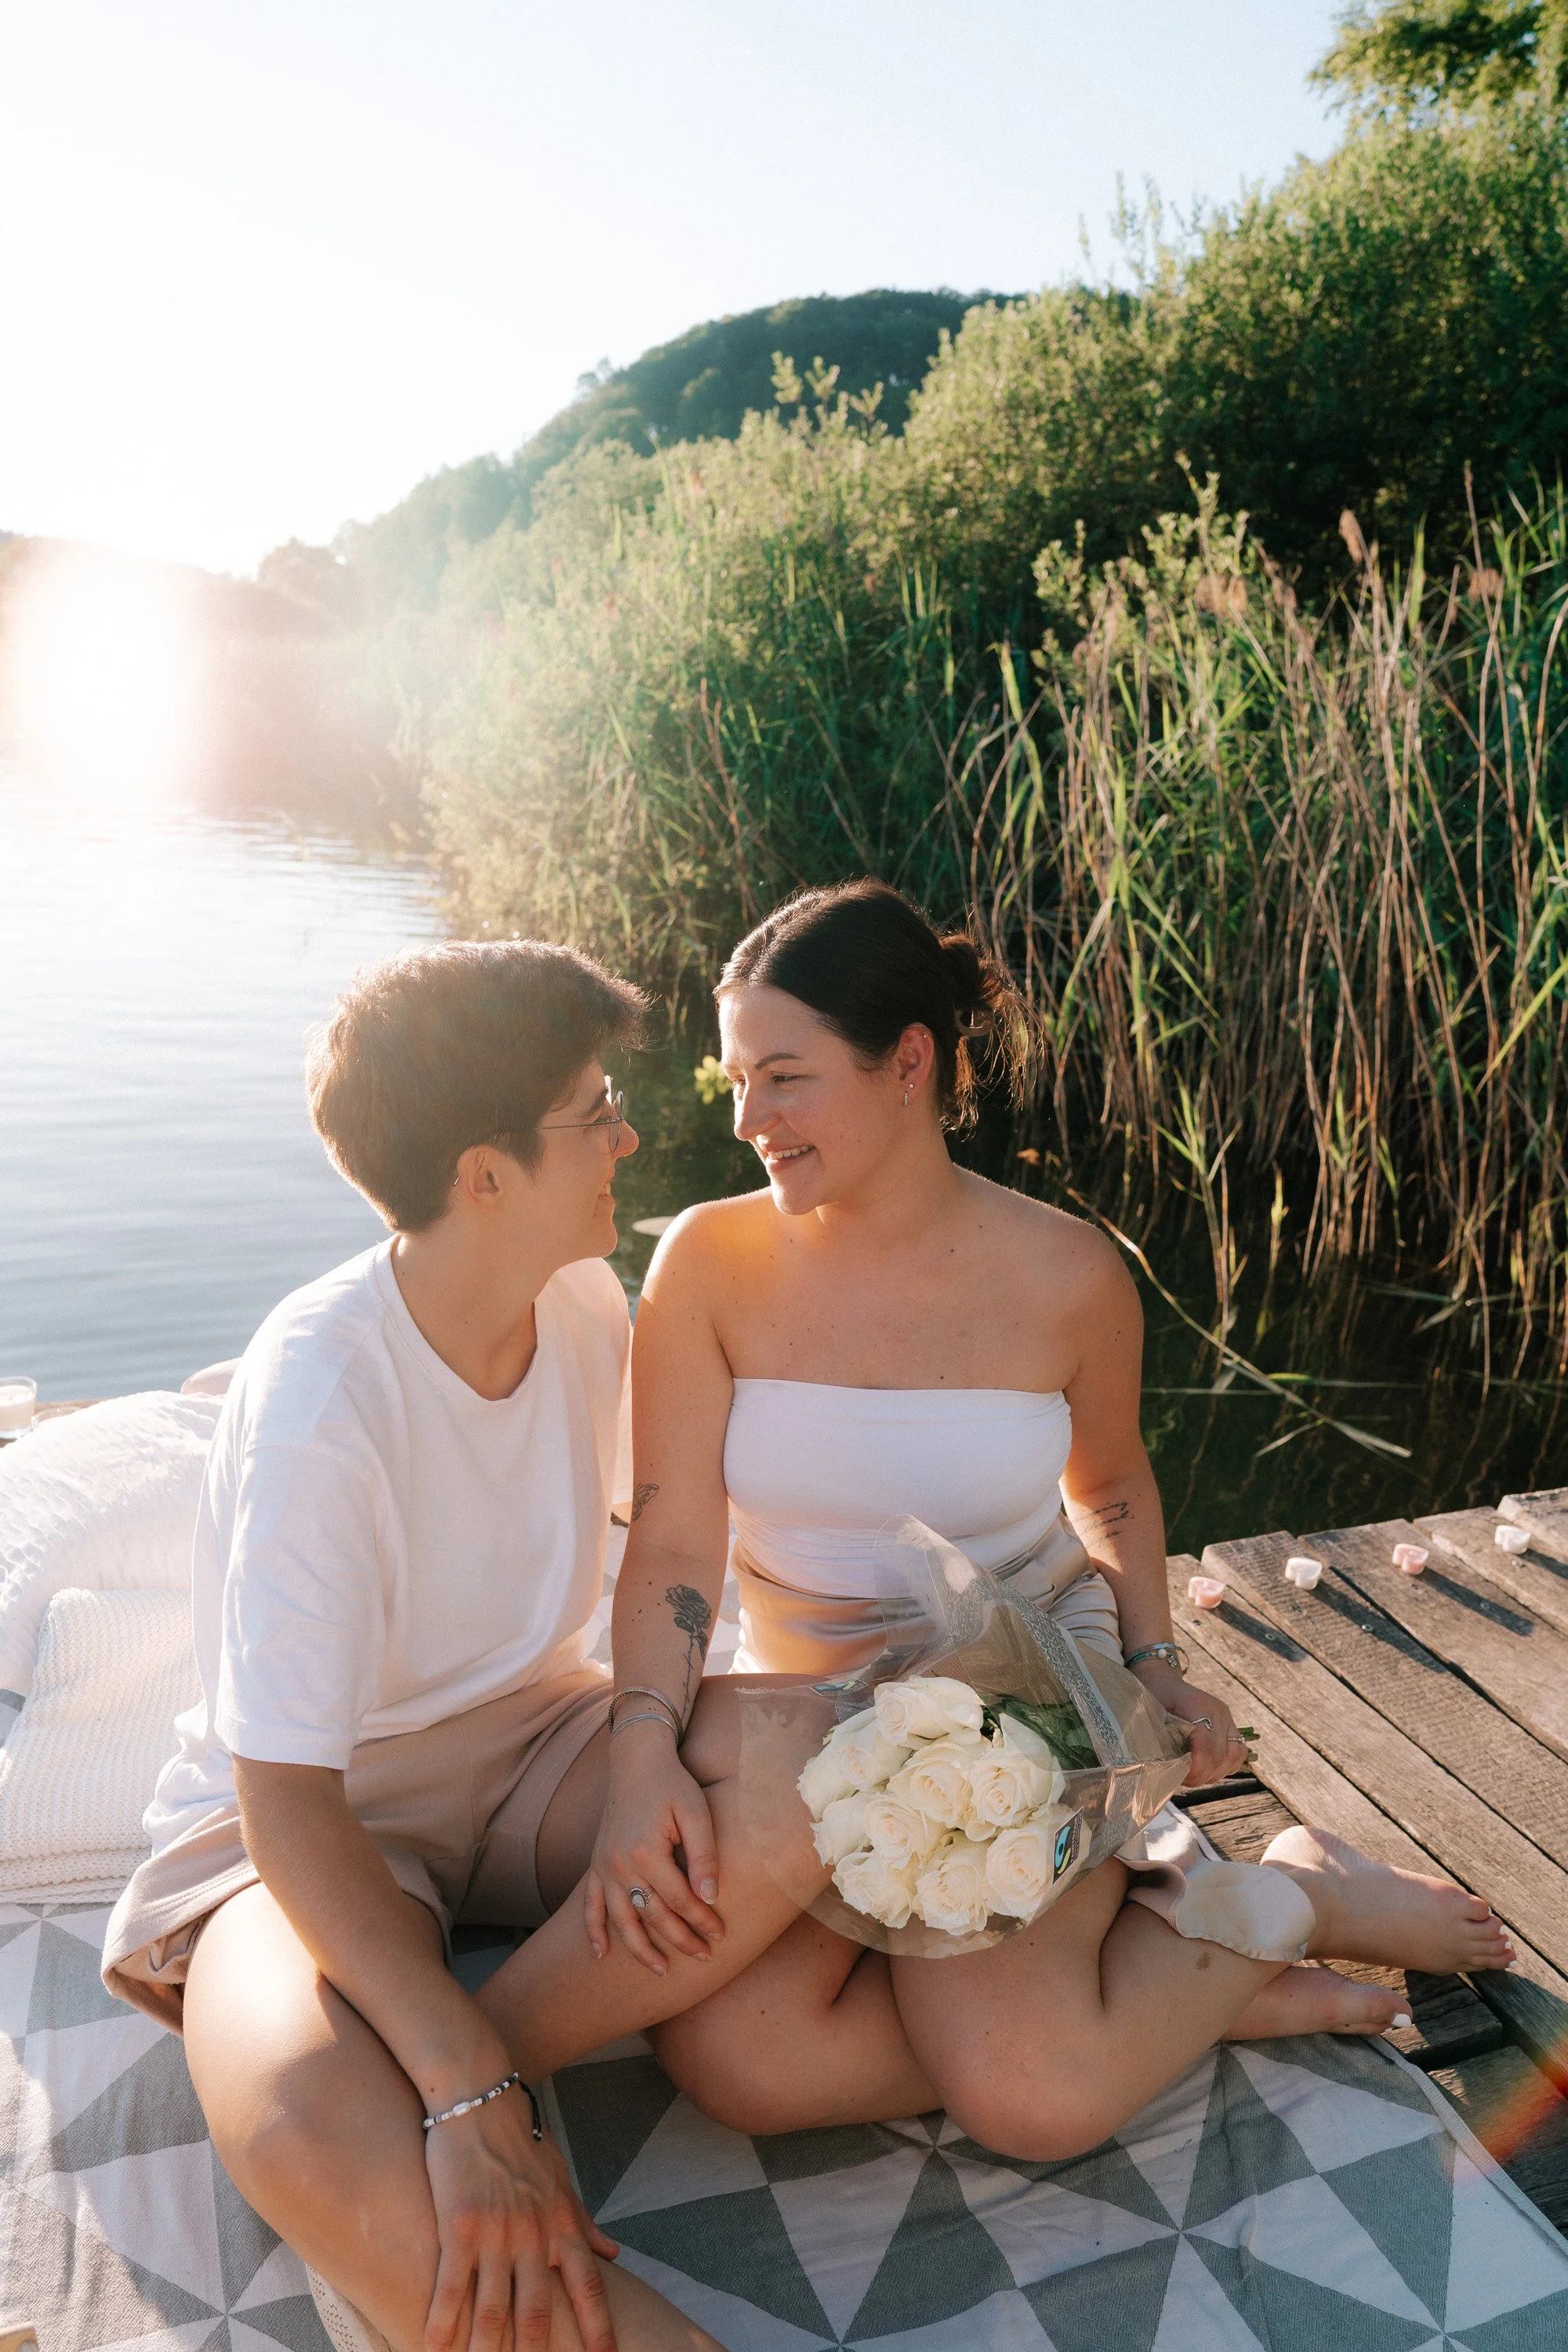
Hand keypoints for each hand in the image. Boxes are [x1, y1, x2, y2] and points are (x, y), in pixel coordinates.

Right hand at [423, 2090, 618, 2351]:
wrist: (481, 2096)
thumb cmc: (519, 2138)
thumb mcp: (560, 2177)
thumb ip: (584, 2220)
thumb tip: (615, 2254)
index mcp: (561, 2224)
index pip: (588, 2286)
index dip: (599, 2328)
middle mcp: (534, 2233)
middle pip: (539, 2312)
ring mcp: (497, 2232)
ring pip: (494, 2310)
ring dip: (487, 2351)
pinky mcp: (460, 2225)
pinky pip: (452, 2286)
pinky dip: (442, 2323)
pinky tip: (434, 2347)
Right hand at [583, 1721, 724, 1971]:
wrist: (635, 1759)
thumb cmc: (671, 1783)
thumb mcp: (696, 1811)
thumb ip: (703, 1855)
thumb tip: (711, 1897)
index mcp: (647, 1851)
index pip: (680, 1900)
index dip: (702, 1920)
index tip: (721, 1935)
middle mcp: (619, 1864)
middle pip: (653, 1916)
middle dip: (681, 1940)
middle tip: (705, 1957)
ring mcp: (603, 1866)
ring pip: (621, 1920)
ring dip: (641, 1949)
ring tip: (662, 1971)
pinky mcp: (595, 1864)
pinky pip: (589, 1905)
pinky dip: (593, 1931)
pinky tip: (602, 1954)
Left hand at [1128, 1659, 1245, 1787]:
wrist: (1164, 1682)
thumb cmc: (1154, 1696)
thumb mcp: (1151, 1714)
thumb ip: (1160, 1739)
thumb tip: (1168, 1768)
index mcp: (1200, 1706)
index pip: (1207, 1747)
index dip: (1195, 1768)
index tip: (1178, 1775)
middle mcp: (1220, 1713)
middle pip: (1221, 1757)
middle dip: (1201, 1774)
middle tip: (1181, 1778)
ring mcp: (1228, 1720)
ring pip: (1233, 1758)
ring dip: (1213, 1773)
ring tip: (1192, 1773)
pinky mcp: (1231, 1728)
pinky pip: (1237, 1754)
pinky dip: (1223, 1767)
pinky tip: (1204, 1767)